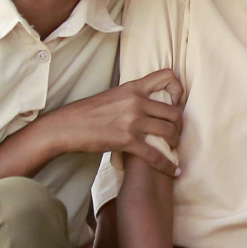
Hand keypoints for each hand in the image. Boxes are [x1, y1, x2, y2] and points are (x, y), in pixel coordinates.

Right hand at [41, 68, 184, 174]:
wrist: (66, 126)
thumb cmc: (86, 113)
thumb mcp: (111, 96)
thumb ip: (130, 96)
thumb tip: (145, 102)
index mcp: (133, 88)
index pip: (167, 76)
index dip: (178, 89)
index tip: (176, 102)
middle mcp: (136, 102)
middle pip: (174, 112)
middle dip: (179, 125)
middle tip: (176, 133)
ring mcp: (132, 121)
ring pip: (169, 131)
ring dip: (175, 142)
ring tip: (173, 148)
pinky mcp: (127, 141)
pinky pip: (156, 155)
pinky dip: (168, 165)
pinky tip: (173, 171)